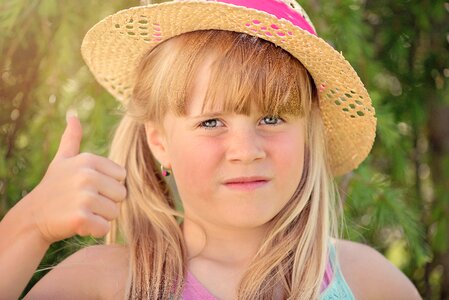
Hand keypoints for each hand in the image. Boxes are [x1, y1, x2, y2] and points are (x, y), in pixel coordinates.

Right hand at [26, 114, 126, 243]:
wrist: (32, 217)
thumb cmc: (53, 188)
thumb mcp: (62, 160)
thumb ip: (72, 139)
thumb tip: (72, 114)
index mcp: (89, 160)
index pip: (122, 177)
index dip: (108, 186)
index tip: (88, 188)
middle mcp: (87, 175)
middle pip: (121, 195)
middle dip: (107, 203)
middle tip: (84, 203)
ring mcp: (83, 196)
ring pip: (115, 212)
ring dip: (100, 217)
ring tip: (81, 212)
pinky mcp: (81, 217)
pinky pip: (105, 228)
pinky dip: (94, 230)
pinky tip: (79, 225)